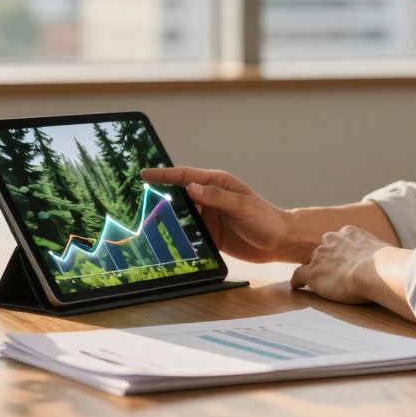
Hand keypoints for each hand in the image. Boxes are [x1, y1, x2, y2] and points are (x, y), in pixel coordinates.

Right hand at [139, 166, 294, 262]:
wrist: (279, 242)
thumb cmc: (265, 218)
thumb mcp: (242, 206)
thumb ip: (217, 197)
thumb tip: (191, 187)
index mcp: (217, 184)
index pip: (185, 176)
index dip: (164, 174)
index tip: (144, 174)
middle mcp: (209, 198)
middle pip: (179, 195)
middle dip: (159, 196)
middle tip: (136, 200)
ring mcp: (208, 217)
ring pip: (181, 215)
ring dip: (166, 218)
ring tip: (144, 222)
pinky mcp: (209, 235)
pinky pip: (189, 234)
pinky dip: (177, 236)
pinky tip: (164, 241)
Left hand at [289, 225, 391, 304]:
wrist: (376, 271)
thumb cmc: (387, 264)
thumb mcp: (385, 252)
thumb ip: (381, 255)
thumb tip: (395, 263)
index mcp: (349, 233)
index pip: (340, 240)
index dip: (341, 252)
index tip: (345, 260)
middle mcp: (331, 240)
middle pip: (324, 249)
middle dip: (328, 260)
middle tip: (334, 273)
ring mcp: (320, 256)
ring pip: (313, 263)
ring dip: (316, 271)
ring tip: (321, 283)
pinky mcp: (312, 273)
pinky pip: (299, 276)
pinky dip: (297, 282)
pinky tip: (297, 288)